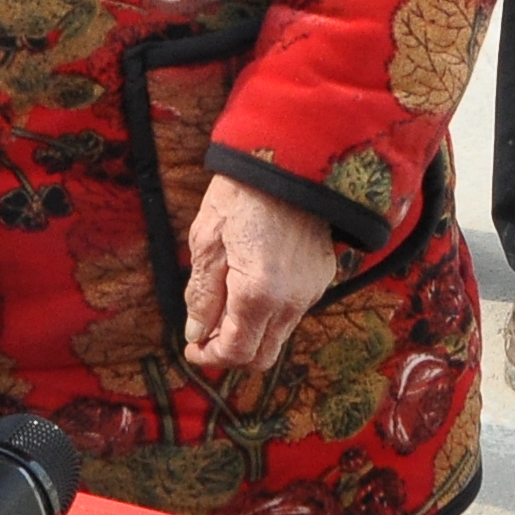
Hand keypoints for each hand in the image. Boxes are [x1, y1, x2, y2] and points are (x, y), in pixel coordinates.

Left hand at [182, 174, 338, 383]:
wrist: (288, 157)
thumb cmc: (242, 193)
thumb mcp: (207, 240)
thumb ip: (202, 294)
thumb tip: (196, 332)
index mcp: (259, 293)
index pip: (236, 351)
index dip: (210, 357)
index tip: (193, 349)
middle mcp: (292, 300)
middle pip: (262, 356)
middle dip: (232, 353)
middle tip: (207, 334)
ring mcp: (311, 289)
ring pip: (279, 335)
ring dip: (251, 332)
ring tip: (226, 303)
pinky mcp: (321, 277)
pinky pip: (293, 311)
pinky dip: (270, 312)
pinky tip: (251, 284)